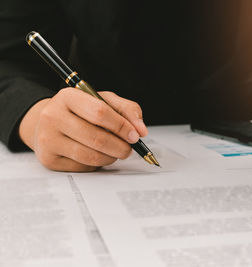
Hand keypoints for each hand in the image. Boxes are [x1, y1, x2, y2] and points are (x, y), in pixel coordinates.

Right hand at [19, 88, 147, 171]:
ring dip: (111, 157)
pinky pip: (83, 167)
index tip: (135, 135)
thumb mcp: (104, 100)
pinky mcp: (49, 159)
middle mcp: (53, 116)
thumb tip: (141, 130)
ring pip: (91, 156)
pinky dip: (97, 164)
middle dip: (121, 147)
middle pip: (97, 138)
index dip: (122, 126)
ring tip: (115, 152)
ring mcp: (48, 139)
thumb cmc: (81, 111)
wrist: (50, 123)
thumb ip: (127, 110)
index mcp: (68, 97)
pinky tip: (98, 155)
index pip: (100, 112)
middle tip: (129, 149)